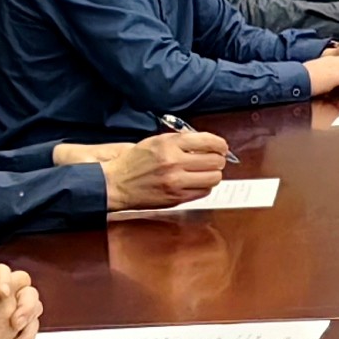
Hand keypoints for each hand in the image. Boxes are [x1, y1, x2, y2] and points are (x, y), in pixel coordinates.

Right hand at [98, 129, 228, 210]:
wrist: (117, 183)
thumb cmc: (135, 161)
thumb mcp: (157, 141)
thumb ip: (182, 141)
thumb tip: (208, 144)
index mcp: (169, 144)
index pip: (209, 141)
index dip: (220, 145)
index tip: (221, 147)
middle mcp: (174, 162)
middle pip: (215, 161)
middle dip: (218, 159)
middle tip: (214, 159)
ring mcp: (175, 182)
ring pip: (214, 178)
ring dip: (213, 174)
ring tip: (205, 172)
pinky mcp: (176, 198)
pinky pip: (204, 192)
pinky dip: (204, 186)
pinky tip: (196, 182)